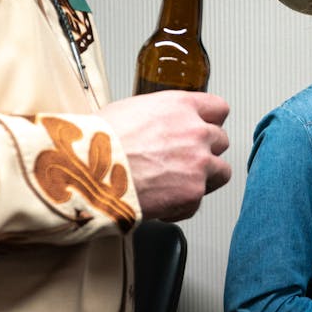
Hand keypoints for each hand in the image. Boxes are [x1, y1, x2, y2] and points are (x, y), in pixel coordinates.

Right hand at [98, 91, 230, 220]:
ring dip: (204, 178)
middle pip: (221, 140)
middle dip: (205, 150)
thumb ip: (158, 117)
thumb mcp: (130, 110)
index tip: (205, 127)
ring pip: (221, 171)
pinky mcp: (193, 193)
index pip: (217, 108)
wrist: (90, 172)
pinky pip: (198, 201)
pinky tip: (161, 201)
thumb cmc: (98, 141)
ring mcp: (199, 163)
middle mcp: (196, 132)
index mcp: (181, 106)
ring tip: (179, 183)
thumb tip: (158, 126)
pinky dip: (182, 205)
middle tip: (185, 160)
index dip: (210, 120)